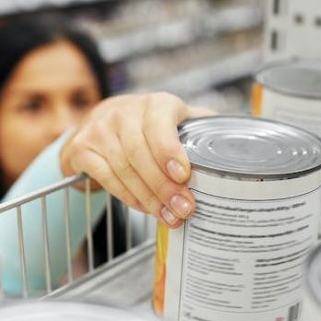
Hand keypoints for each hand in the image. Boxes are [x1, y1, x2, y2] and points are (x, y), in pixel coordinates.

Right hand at [60, 92, 213, 227]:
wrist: (100, 122)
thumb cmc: (150, 126)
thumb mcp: (177, 120)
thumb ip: (203, 128)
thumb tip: (237, 145)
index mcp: (155, 104)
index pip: (159, 122)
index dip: (169, 149)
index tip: (183, 175)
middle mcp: (123, 112)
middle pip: (140, 153)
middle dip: (163, 186)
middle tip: (184, 209)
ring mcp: (99, 129)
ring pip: (124, 169)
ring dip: (148, 198)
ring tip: (169, 217)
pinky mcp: (82, 149)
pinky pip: (106, 178)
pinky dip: (127, 197)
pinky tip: (144, 209)